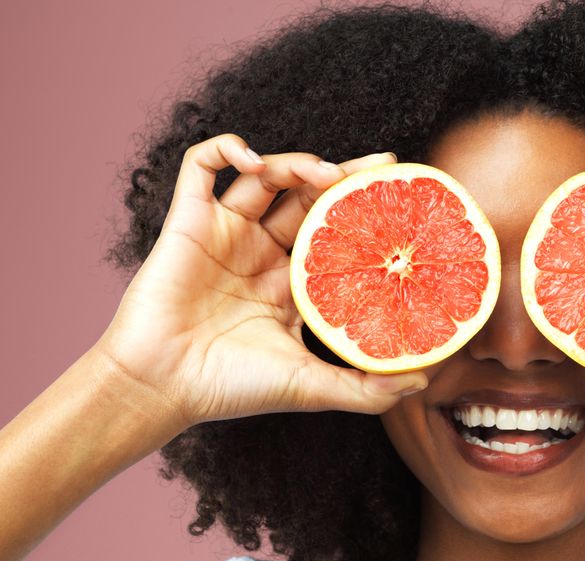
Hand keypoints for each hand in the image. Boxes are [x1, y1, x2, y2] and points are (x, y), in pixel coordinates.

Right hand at [93, 133, 426, 427]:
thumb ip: (366, 388)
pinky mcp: (187, 220)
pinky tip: (253, 158)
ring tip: (323, 173)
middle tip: (380, 167)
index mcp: (289, 285)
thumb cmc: (231, 389)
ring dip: (296, 163)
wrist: (163, 385)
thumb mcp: (311, 388)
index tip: (400, 197)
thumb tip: (422, 381)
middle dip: (342, 177)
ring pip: (265, 176)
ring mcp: (224, 234)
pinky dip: (226, 148)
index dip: (364, 213)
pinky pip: (201, 164)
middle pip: (307, 198)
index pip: (335, 234)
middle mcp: (259, 254)